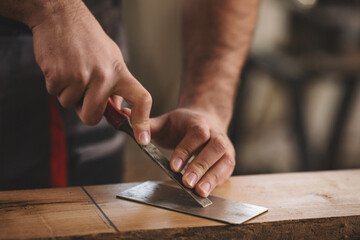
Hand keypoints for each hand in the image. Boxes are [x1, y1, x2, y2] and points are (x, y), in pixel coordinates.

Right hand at [31, 2, 151, 144]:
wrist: (61, 16)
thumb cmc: (88, 39)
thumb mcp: (111, 58)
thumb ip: (115, 84)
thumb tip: (116, 108)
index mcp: (120, 72)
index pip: (141, 99)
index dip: (142, 122)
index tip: (142, 139)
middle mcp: (104, 76)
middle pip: (92, 117)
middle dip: (85, 112)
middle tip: (83, 94)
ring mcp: (81, 76)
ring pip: (70, 106)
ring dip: (68, 93)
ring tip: (72, 69)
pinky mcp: (59, 76)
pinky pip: (55, 95)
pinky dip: (55, 85)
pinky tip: (60, 66)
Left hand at [151, 108, 234, 196]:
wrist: (206, 119)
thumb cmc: (183, 124)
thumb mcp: (166, 121)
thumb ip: (150, 125)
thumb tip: (126, 117)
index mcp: (199, 122)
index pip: (196, 134)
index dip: (186, 150)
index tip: (174, 167)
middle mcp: (216, 133)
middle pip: (214, 147)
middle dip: (200, 165)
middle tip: (187, 182)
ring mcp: (225, 146)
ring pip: (224, 160)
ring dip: (212, 176)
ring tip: (199, 191)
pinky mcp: (228, 159)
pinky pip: (226, 170)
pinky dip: (217, 181)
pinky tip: (206, 191)